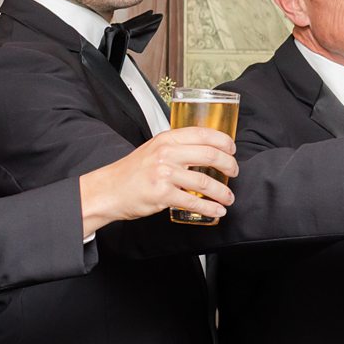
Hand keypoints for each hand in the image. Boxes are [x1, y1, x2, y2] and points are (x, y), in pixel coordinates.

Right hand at [79, 126, 237, 233]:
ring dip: (222, 192)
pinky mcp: (162, 194)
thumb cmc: (132, 172)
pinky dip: (210, 208)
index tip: (232, 149)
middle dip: (229, 165)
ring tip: (229, 198)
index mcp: (167, 139)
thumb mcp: (153, 149)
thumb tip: (205, 150)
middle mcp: (166, 153)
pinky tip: (217, 210)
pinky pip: (193, 201)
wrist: (109, 190)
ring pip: (205, 181)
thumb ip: (176, 147)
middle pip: (210, 155)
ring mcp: (164, 174)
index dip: (224, 141)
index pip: (203, 133)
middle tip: (234, 173)